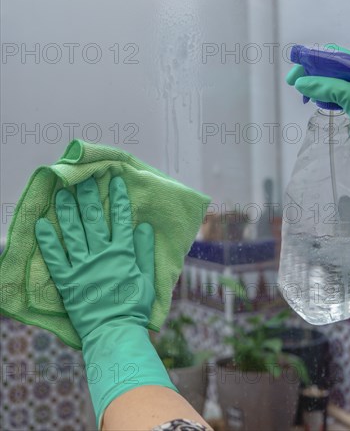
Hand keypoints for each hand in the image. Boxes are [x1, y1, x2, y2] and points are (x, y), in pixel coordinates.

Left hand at [35, 176, 176, 428]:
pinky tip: (41, 225)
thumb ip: (145, 251)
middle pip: (94, 219)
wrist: (114, 332)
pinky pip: (55, 257)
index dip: (117, 198)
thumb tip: (144, 226)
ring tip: (62, 193)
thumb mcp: (147, 278)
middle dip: (89, 196)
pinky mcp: (67, 280)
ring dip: (67, 211)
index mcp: (122, 253)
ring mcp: (82, 266)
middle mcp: (101, 254)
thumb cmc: (133, 307)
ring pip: (73, 232)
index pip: (120, 219)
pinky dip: (47, 241)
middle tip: (84, 178)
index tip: (114, 180)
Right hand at [287, 44, 349, 147]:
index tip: (295, 71)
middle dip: (310, 72)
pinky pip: (337, 93)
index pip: (331, 54)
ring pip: (332, 80)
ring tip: (306, 93)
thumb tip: (304, 82)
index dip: (310, 59)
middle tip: (294, 83)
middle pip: (329, 66)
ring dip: (316, 84)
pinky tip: (320, 101)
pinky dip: (325, 96)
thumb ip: (328, 87)